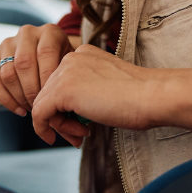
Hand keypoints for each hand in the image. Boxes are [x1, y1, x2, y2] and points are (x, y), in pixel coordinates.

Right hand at [0, 24, 78, 124]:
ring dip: (19, 96)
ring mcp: (8, 42)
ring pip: (7, 73)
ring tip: (32, 109)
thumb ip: (68, 78)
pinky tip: (20, 110)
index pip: (45, 52)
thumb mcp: (70, 66)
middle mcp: (27, 32)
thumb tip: (62, 103)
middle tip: (41, 107)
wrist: (49, 57)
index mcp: (49, 31)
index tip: (52, 98)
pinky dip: (5, 99)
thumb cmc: (64, 65)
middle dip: (32, 90)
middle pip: (23, 63)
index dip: (47, 77)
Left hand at [30, 44, 163, 145]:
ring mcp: (65, 72)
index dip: (67, 108)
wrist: (151, 96)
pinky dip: (48, 129)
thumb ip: (84, 93)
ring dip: (60, 126)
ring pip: (43, 104)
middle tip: (79, 136)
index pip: (60, 83)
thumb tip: (64, 114)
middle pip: (49, 93)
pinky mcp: (62, 90)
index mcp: (83, 54)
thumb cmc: (138, 96)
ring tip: (81, 137)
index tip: (82, 126)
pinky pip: (40, 114)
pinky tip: (70, 138)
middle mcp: (71, 57)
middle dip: (61, 119)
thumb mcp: (105, 87)